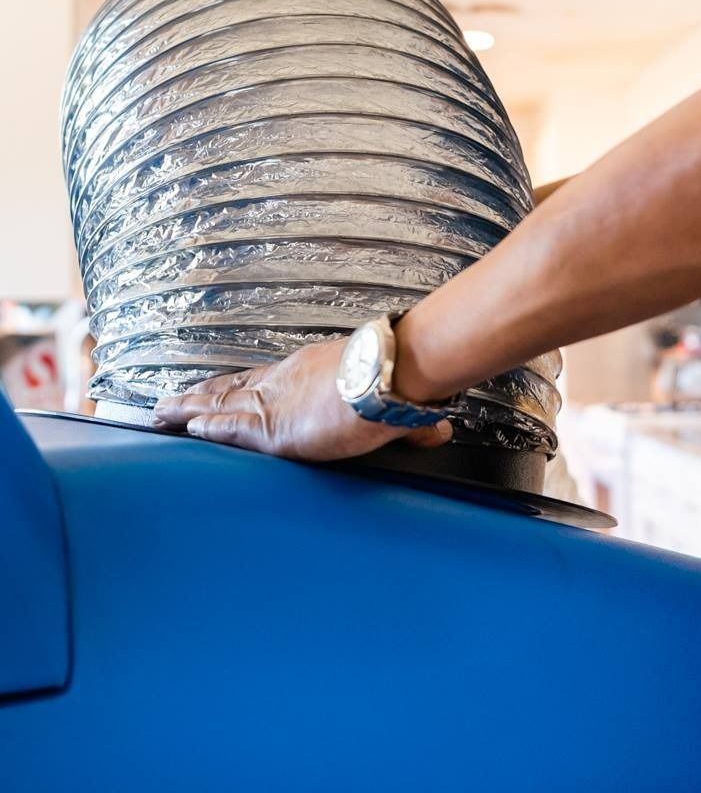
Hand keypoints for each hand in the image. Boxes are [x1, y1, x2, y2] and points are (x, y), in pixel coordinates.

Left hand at [150, 338, 452, 460]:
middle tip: (175, 401)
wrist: (391, 376)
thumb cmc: (398, 378)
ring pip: (220, 402)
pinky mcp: (271, 428)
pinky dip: (205, 426)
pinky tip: (186, 427)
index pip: (267, 378)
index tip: (222, 385)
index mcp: (313, 372)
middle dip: (204, 394)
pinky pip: (227, 427)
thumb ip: (412, 421)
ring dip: (191, 408)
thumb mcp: (401, 403)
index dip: (241, 383)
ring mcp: (276, 401)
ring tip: (163, 413)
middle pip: (234, 386)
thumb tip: (436, 429)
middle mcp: (287, 381)